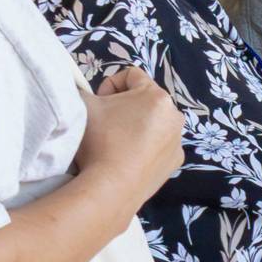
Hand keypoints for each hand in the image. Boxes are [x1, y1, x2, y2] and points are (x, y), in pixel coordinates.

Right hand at [79, 67, 184, 194]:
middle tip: (107, 123)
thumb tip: (84, 92)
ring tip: (117, 142)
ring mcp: (177, 140)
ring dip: (136, 126)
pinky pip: (159, 145)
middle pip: (145, 100)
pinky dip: (146, 146)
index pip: (131, 75)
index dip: (109, 85)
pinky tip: (129, 157)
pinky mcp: (175, 162)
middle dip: (125, 106)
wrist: (112, 187)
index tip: (100, 104)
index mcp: (156, 96)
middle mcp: (174, 115)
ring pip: (153, 123)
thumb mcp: (84, 104)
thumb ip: (83, 90)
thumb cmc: (100, 139)